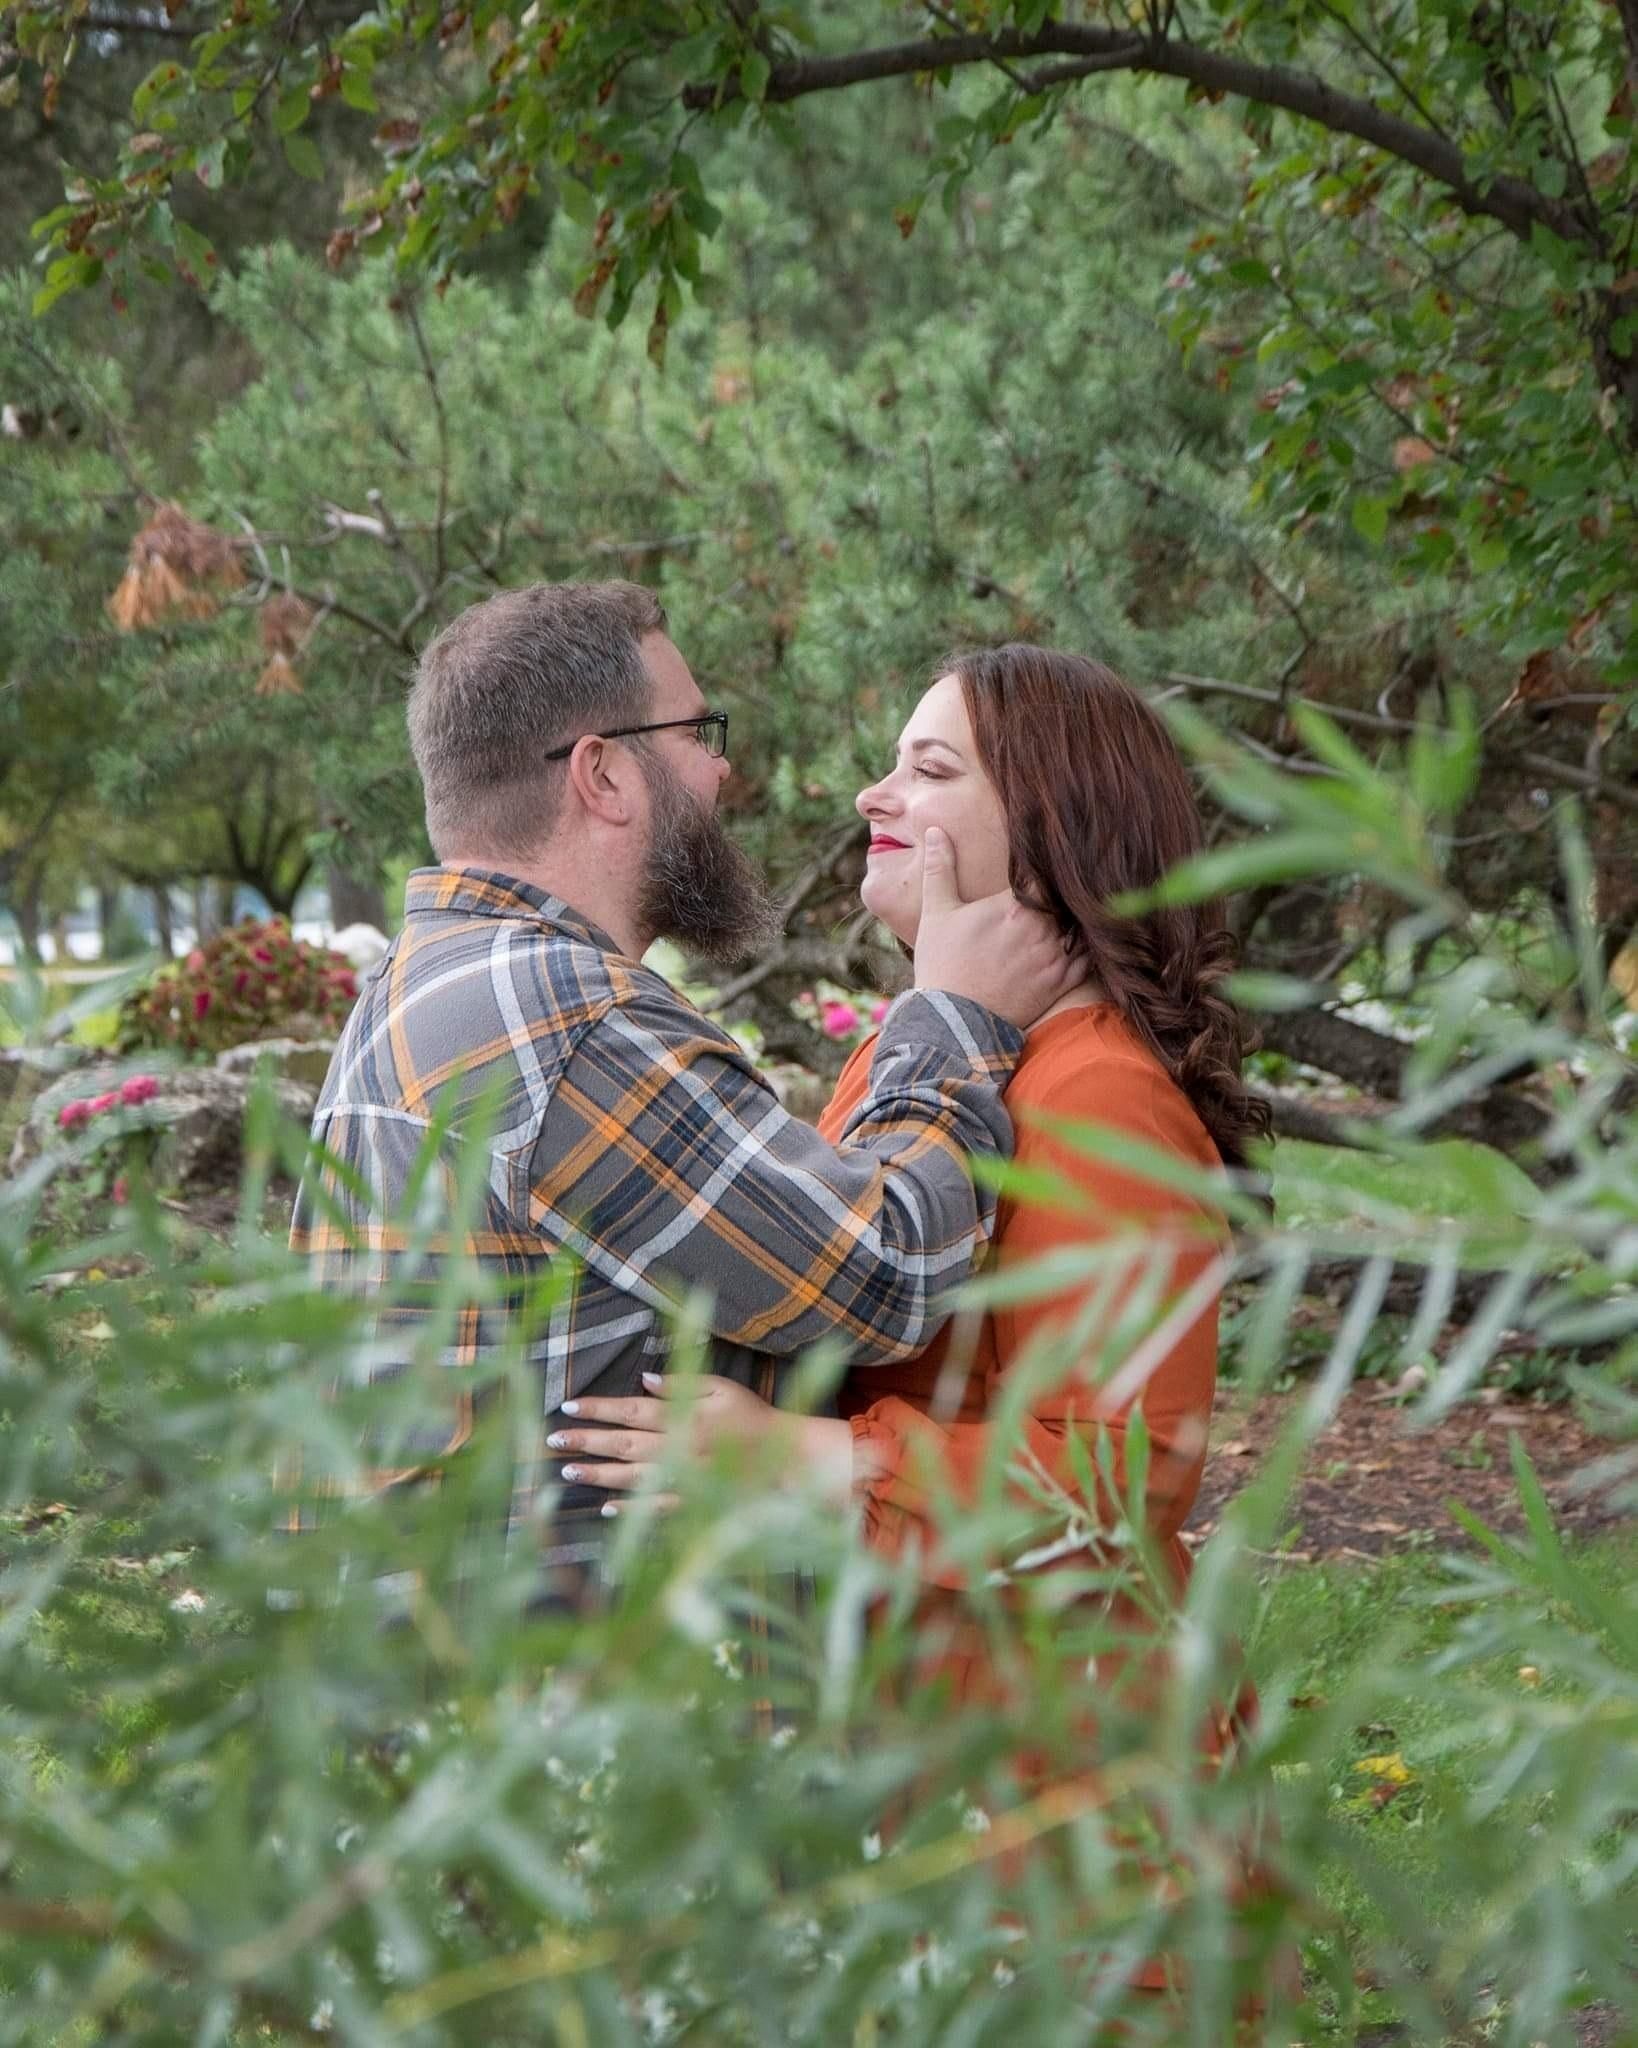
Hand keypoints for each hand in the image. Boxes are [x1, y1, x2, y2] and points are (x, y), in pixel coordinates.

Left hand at [548, 1374, 854, 1507]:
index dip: (598, 1408)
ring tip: (568, 1471)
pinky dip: (631, 1508)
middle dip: (586, 1442)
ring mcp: (686, 1478)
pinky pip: (656, 1507)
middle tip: (553, 1440)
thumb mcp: (723, 1388)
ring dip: (598, 1474)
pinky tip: (606, 1507)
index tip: (568, 1405)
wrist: (790, 1459)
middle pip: (623, 1444)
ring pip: (632, 1477)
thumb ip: (684, 1383)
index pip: (631, 1410)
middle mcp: (680, 1447)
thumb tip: (645, 1381)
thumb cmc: (755, 1417)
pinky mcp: (695, 1502)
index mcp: (686, 1415)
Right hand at [912, 827, 1085, 1029]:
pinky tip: (1086, 938)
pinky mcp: (1060, 983)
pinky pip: (1088, 958)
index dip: (1050, 865)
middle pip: (1068, 897)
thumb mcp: (936, 912)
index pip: (1047, 874)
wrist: (952, 1022)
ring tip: (1081, 905)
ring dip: (1079, 916)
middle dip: (1066, 890)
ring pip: (1081, 925)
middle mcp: (1041, 929)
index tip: (1050, 857)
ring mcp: (1053, 957)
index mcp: (1014, 906)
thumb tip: (934, 832)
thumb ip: (939, 868)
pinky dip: (1089, 946)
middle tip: (1074, 876)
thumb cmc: (942, 964)